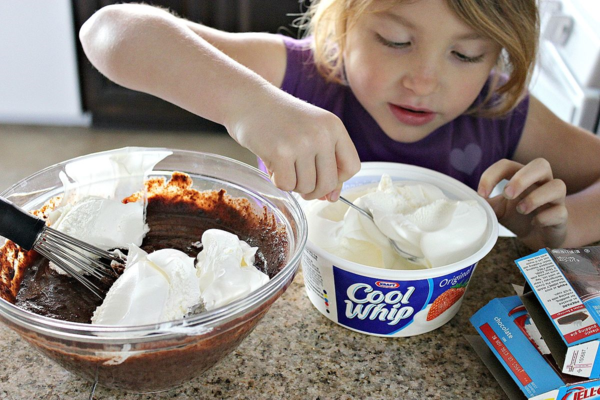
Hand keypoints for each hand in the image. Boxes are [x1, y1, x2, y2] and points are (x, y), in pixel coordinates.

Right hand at [226, 89, 360, 200]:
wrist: (247, 100)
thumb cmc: (279, 119)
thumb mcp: (310, 133)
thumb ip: (325, 163)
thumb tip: (332, 198)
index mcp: (334, 126)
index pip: (352, 167)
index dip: (338, 180)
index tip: (322, 178)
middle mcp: (321, 134)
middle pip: (329, 183)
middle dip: (314, 190)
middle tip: (299, 181)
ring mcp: (301, 143)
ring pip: (307, 187)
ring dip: (294, 185)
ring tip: (284, 167)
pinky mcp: (280, 152)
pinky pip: (286, 185)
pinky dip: (278, 182)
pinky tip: (273, 166)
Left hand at [478, 158, 567, 248]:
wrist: (538, 236)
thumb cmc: (517, 216)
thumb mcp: (498, 210)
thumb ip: (486, 204)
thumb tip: (471, 203)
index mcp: (522, 177)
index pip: (507, 165)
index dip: (492, 175)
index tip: (481, 194)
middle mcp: (541, 183)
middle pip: (541, 164)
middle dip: (522, 178)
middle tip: (507, 194)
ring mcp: (555, 199)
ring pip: (558, 185)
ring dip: (536, 197)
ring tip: (521, 209)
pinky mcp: (562, 216)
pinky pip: (561, 211)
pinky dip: (546, 216)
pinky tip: (535, 223)